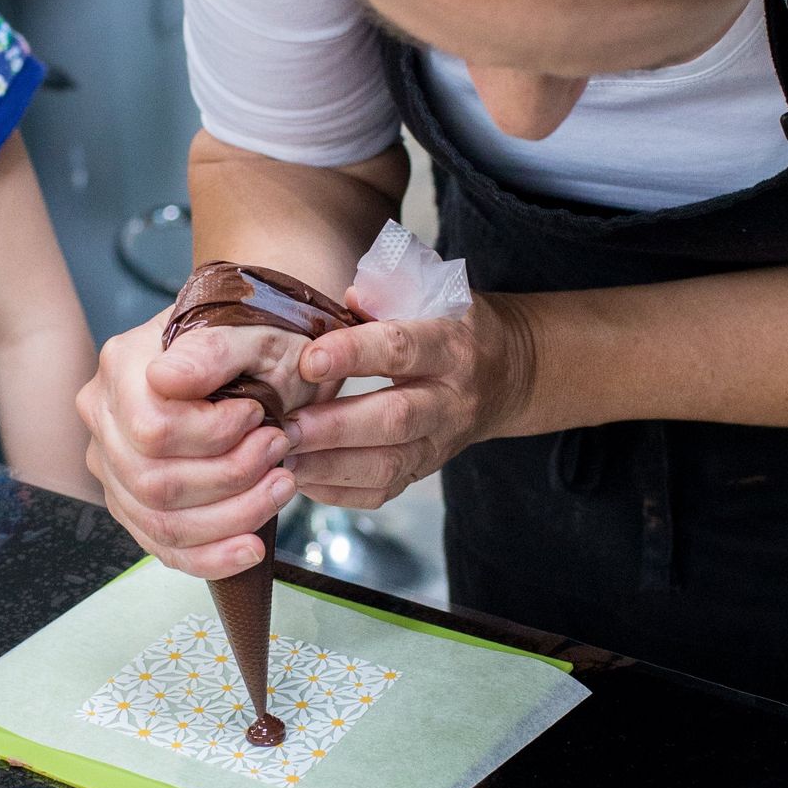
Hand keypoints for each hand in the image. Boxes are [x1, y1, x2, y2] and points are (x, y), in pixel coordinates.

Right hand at [77, 310, 312, 579]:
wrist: (262, 352)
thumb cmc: (257, 335)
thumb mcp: (250, 331)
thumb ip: (210, 352)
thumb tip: (166, 379)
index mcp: (122, 364)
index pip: (154, 429)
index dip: (216, 435)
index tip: (259, 415)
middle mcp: (104, 415)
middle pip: (154, 482)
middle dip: (232, 478)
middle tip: (280, 449)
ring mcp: (111, 462)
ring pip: (159, 521)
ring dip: (232, 517)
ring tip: (280, 487)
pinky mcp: (130, 499)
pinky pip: (162, 545)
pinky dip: (211, 556)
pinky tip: (252, 548)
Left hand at [285, 295, 537, 505]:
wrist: (504, 376)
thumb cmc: (452, 327)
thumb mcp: (433, 296)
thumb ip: (387, 296)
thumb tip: (345, 300)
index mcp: (451, 347)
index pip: (401, 350)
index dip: (354, 354)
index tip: (308, 360)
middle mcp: (450, 401)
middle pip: (394, 419)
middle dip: (334, 427)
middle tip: (285, 428)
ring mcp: (440, 444)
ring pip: (387, 465)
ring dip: (329, 467)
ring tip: (282, 460)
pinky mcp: (424, 471)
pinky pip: (382, 492)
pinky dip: (338, 492)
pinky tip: (302, 479)